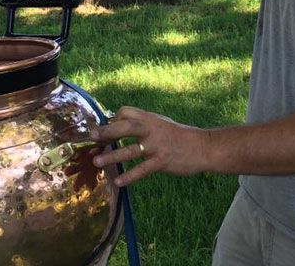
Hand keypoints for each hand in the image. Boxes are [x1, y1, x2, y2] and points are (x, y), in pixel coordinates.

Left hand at [90, 106, 208, 185]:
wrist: (202, 147)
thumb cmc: (179, 135)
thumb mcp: (161, 123)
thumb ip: (144, 123)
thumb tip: (121, 123)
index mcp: (150, 118)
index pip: (126, 112)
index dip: (113, 119)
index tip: (104, 130)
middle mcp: (151, 129)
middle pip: (125, 126)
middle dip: (107, 131)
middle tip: (92, 136)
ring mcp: (156, 145)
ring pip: (130, 150)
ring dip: (112, 156)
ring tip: (97, 162)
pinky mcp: (162, 161)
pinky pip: (142, 169)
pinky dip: (129, 175)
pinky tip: (118, 181)